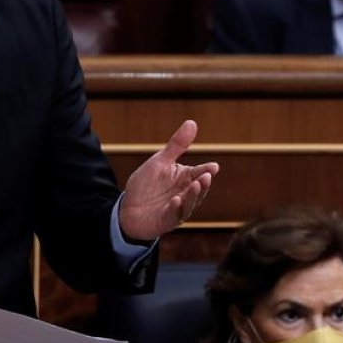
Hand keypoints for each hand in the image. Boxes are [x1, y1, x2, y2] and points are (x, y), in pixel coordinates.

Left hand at [119, 120, 218, 241]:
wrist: (128, 208)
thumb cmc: (146, 184)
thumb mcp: (159, 162)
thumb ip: (176, 145)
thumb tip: (192, 122)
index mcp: (184, 178)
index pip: (199, 172)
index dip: (207, 170)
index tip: (214, 167)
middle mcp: (185, 194)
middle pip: (198, 189)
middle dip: (203, 184)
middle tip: (206, 176)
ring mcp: (178, 209)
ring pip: (190, 203)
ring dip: (193, 195)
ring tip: (196, 185)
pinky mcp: (167, 221)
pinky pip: (174, 215)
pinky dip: (176, 208)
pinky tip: (176, 201)